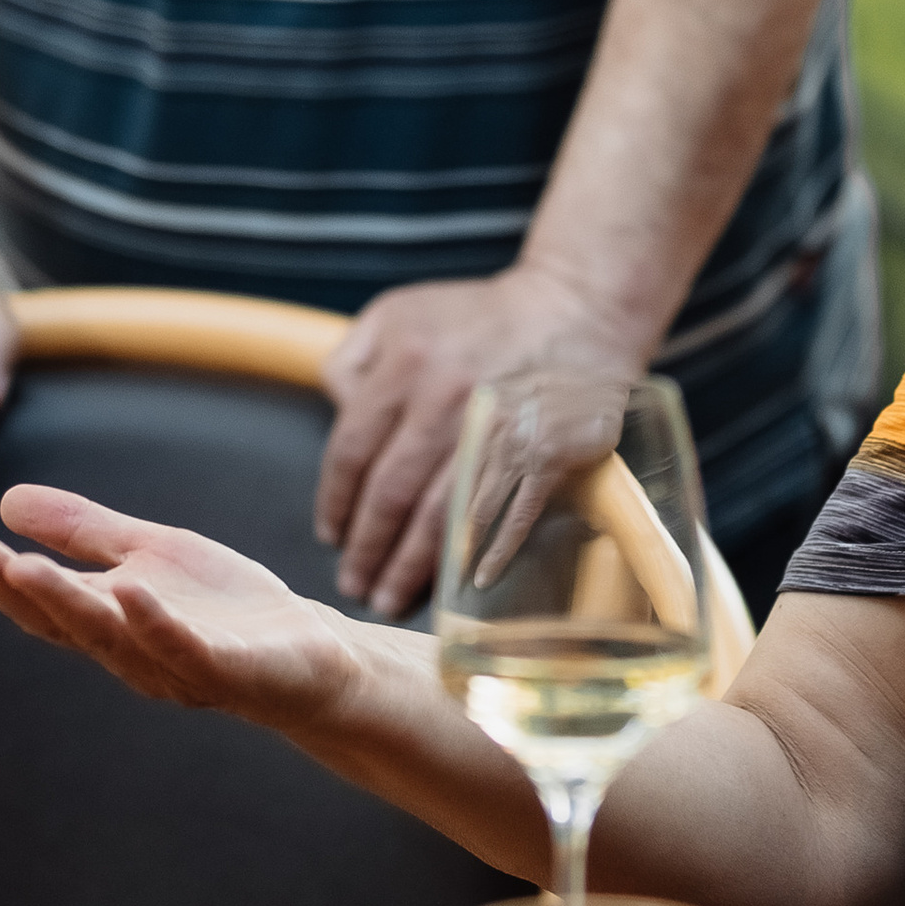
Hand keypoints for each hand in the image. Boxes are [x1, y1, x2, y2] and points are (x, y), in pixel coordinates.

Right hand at [0, 487, 362, 734]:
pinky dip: (155, 622)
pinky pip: (185, 646)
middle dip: (13, 590)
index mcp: (109, 621)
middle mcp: (130, 651)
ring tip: (21, 567)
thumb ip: (83, 532)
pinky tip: (130, 589)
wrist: (311, 655)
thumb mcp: (149, 553)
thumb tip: (6, 499)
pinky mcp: (227, 670)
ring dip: (65, 602)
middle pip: (62, 621)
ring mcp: (176, 663)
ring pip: (110, 636)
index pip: (41, 604)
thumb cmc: (225, 609)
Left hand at [315, 268, 639, 620]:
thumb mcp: (396, 313)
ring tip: (391, 597)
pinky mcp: (546, 448)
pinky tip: (466, 583)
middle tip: (354, 584)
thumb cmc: (476, 318)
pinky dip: (486, 554)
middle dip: (367, 548)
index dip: (336, 500)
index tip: (330, 535)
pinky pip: (510, 515)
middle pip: (392, 493)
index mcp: (405, 362)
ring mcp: (500, 427)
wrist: (574, 308)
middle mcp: (448, 396)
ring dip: (412, 566)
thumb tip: (338, 418)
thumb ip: (350, 361)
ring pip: (443, 514)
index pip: (353, 449)